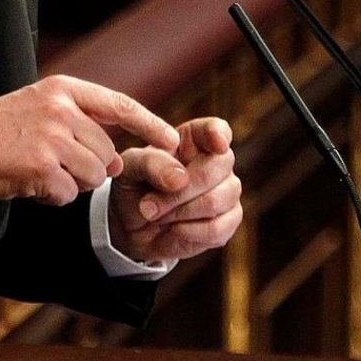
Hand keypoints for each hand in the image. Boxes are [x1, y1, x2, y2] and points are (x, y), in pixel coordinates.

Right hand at [0, 74, 180, 205]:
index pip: (121, 106)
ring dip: (71, 184)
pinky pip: (69, 194)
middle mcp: (61, 109)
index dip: (151, 125)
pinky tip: (28, 183)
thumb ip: (78, 120)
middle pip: (106, 153)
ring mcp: (52, 138)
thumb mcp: (38, 107)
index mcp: (63, 89)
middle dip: (90, 168)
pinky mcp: (40, 167)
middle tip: (52, 164)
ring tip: (38, 171)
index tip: (173, 142)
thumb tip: (116, 155)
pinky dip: (52, 196)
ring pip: (93, 176)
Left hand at [107, 117, 241, 264]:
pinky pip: (217, 228)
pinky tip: (173, 229)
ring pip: (216, 200)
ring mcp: (227, 191)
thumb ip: (151, 164)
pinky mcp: (229, 221)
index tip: (218, 145)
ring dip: (179, 212)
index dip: (219, 134)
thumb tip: (180, 178)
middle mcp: (216, 161)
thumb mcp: (131, 168)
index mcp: (193, 139)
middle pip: (217, 167)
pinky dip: (189, 232)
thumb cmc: (134, 186)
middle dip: (180, 190)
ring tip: (156, 215)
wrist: (133, 226)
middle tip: (148, 205)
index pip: (216, 128)